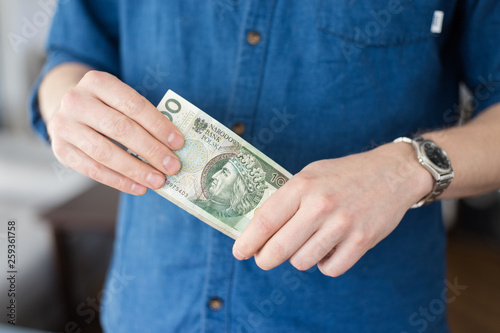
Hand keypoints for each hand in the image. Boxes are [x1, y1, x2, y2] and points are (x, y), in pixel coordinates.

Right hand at [47, 70, 183, 194]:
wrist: (68, 111)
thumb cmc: (107, 107)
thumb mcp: (121, 100)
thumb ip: (143, 117)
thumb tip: (173, 146)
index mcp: (97, 81)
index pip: (133, 104)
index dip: (158, 125)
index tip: (178, 143)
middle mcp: (76, 101)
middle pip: (120, 129)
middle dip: (151, 150)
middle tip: (172, 166)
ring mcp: (64, 126)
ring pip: (105, 152)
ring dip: (136, 170)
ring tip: (158, 181)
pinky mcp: (60, 150)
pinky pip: (93, 170)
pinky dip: (119, 181)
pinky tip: (139, 188)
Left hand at [232, 143, 432, 276]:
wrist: (393, 173)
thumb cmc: (345, 174)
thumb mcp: (312, 174)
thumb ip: (288, 198)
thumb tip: (260, 228)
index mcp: (303, 185)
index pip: (265, 221)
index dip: (248, 241)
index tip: (239, 252)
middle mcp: (321, 205)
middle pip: (279, 249)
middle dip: (265, 259)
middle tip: (264, 259)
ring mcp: (343, 225)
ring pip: (302, 261)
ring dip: (299, 258)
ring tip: (306, 244)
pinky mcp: (362, 241)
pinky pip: (330, 269)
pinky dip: (325, 264)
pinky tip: (328, 249)